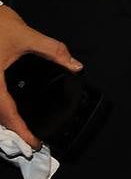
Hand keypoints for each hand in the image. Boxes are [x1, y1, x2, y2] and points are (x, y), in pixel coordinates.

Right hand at [0, 5, 81, 147]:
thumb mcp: (26, 35)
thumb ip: (53, 50)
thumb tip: (75, 65)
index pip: (6, 112)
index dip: (21, 130)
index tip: (34, 143)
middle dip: (13, 130)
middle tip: (31, 140)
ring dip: (5, 120)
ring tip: (22, 128)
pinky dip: (1, 108)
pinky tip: (10, 110)